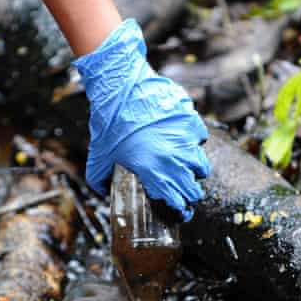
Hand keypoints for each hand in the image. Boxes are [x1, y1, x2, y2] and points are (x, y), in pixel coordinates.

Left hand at [72, 19, 210, 220]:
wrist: (121, 88)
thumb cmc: (108, 123)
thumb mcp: (99, 157)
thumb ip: (99, 181)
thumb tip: (102, 192)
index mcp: (152, 172)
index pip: (177, 202)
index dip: (181, 211)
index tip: (181, 212)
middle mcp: (173, 159)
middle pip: (194, 189)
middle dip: (190, 194)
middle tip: (184, 192)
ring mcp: (185, 141)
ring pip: (201, 166)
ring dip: (194, 170)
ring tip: (185, 166)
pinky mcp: (191, 122)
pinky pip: (200, 138)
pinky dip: (194, 141)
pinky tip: (182, 139)